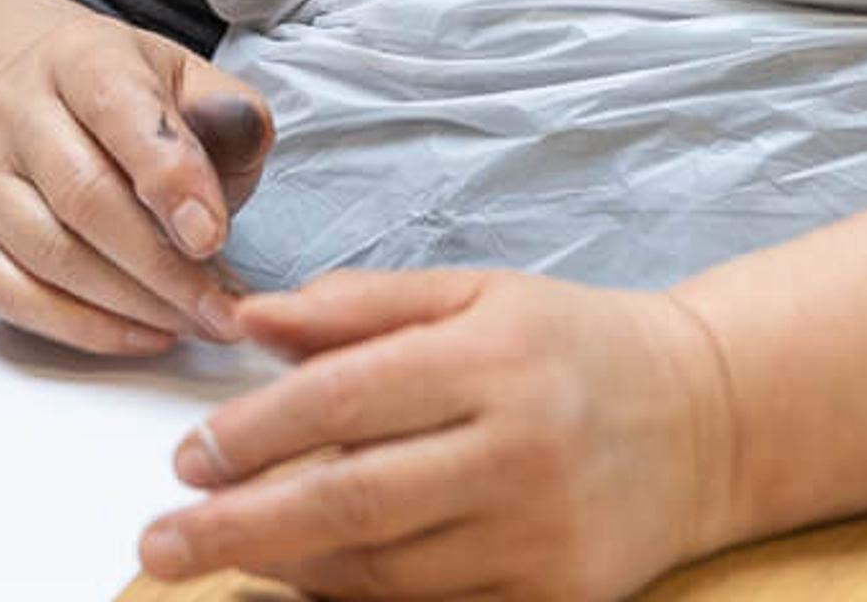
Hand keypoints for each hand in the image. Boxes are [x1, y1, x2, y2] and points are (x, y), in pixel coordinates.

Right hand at [0, 2, 274, 355]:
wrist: (53, 111)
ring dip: (133, 304)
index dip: (168, 177)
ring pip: (50, 253)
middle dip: (163, 266)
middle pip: (83, 195)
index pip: (118, 108)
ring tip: (198, 323)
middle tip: (224, 308)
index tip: (211, 238)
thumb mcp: (193, 89)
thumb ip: (228, 114)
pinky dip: (83, 328)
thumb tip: (238, 133)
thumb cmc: (137, 111)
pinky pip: (11, 295)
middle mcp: (12, 104)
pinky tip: (143, 333)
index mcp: (79, 54)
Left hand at [138, 269, 741, 601]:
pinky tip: (305, 580)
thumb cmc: (568, 345)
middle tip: (160, 541)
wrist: (706, 419)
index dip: (253, 432)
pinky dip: (358, 599)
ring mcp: (539, 536)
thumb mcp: (474, 294)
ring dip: (287, 567)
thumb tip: (251, 317)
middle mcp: (517, 450)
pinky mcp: (557, 596)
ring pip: (384, 571)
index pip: (344, 399)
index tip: (185, 456)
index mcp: (489, 360)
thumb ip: (361, 304)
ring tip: (220, 552)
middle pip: (351, 501)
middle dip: (240, 527)